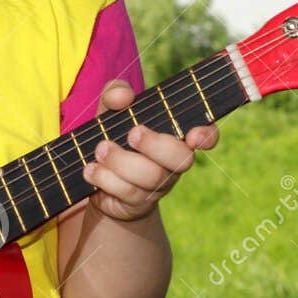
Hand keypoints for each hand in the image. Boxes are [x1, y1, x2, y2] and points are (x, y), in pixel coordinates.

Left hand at [81, 80, 219, 222]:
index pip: (205, 135)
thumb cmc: (112, 135)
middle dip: (156, 145)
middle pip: (181, 158)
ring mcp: (156, 186)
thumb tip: (124, 96)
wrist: (94, 176)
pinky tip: (90, 169)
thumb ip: (115, 94)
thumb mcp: (110, 110)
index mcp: (174, 136)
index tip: (193, 135)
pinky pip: (127, 193)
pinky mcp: (137, 203)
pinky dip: (105, 178)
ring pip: (151, 177)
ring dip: (122, 161)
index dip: (207, 136)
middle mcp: (172, 163)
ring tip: (100, 149)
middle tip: (133, 133)